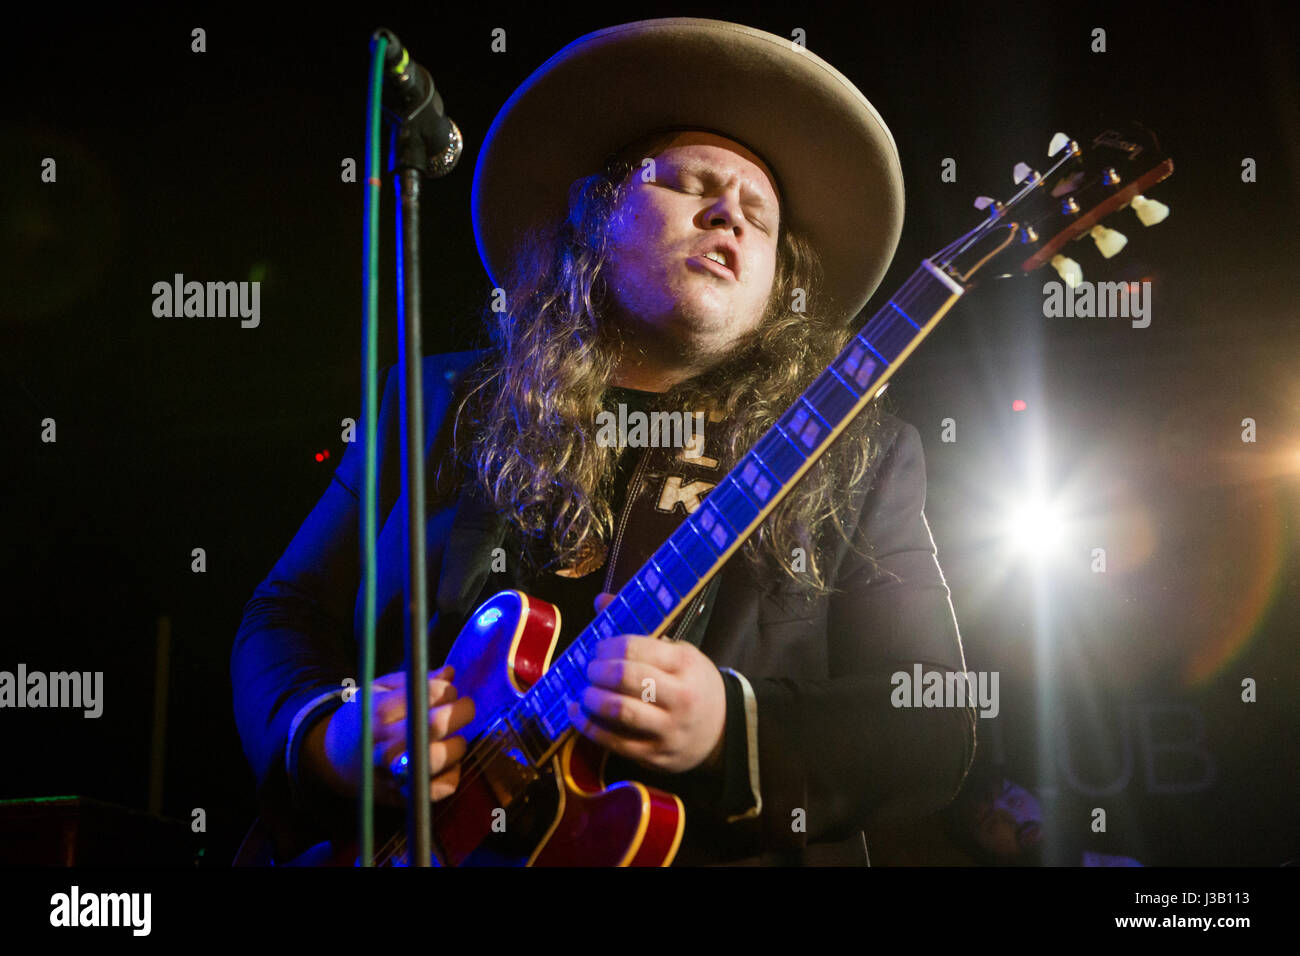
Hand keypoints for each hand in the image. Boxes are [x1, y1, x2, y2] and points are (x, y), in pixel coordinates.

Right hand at [303, 666, 474, 804]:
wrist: (333, 758)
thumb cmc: (364, 716)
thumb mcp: (381, 690)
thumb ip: (415, 681)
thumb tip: (450, 672)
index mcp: (379, 712)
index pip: (428, 694)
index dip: (446, 690)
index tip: (447, 692)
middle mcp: (385, 743)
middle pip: (437, 724)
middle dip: (461, 711)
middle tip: (463, 708)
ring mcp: (393, 772)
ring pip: (441, 756)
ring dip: (458, 743)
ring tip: (453, 736)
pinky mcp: (402, 794)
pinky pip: (439, 788)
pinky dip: (451, 775)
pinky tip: (446, 763)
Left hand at [566, 593, 726, 774]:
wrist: (722, 730)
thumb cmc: (693, 683)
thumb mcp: (678, 652)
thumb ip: (638, 630)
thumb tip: (600, 600)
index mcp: (685, 663)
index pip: (636, 649)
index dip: (609, 647)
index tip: (598, 649)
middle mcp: (680, 696)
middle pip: (627, 678)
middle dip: (599, 671)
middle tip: (589, 669)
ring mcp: (668, 728)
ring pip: (620, 711)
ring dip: (592, 699)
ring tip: (584, 692)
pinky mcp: (655, 755)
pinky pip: (615, 742)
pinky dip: (589, 726)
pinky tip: (577, 714)